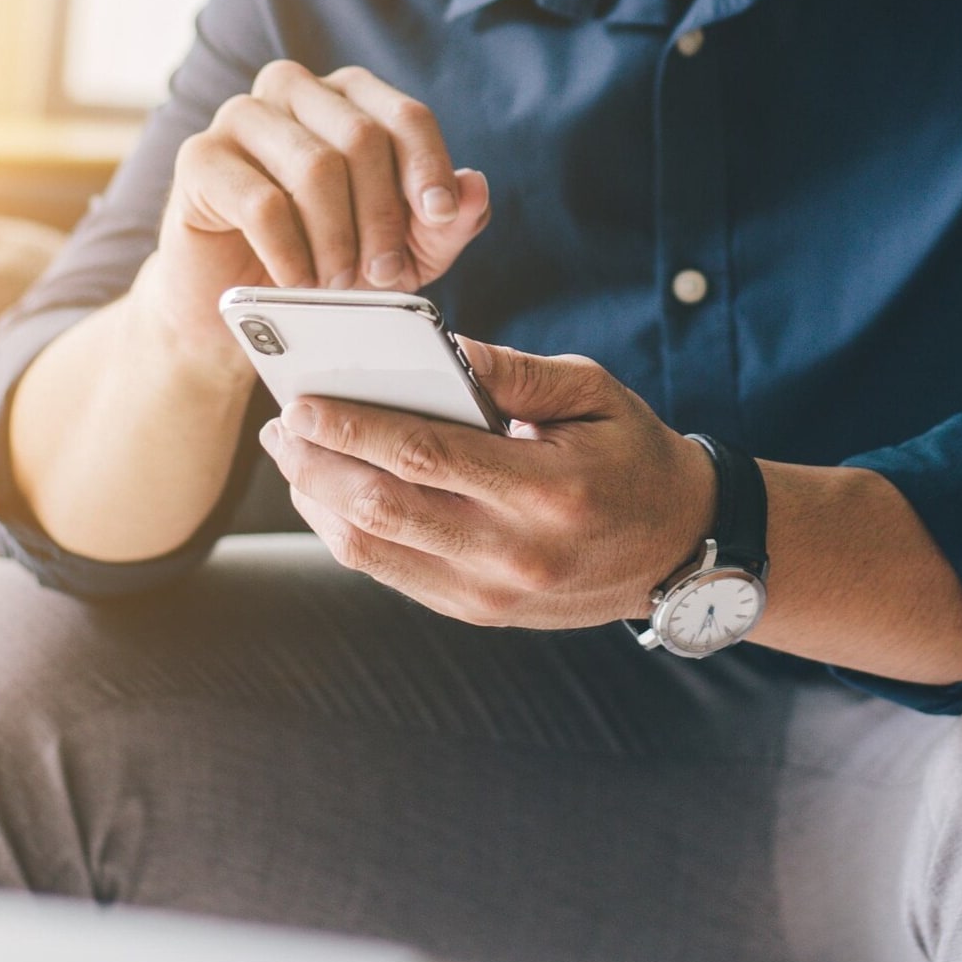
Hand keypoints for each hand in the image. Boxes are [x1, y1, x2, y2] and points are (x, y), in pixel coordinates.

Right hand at [137, 61, 492, 372]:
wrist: (235, 304)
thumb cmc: (325, 262)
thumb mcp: (402, 252)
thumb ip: (444, 223)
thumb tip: (475, 188)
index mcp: (348, 96)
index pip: (404, 116)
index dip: (428, 168)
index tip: (438, 219)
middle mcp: (294, 90)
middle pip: (361, 138)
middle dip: (382, 217)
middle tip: (382, 274)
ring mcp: (241, 117)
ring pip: (315, 167)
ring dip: (337, 240)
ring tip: (337, 283)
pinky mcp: (199, 157)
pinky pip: (262, 202)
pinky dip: (290, 253)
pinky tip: (296, 282)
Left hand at [259, 339, 717, 628]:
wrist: (679, 548)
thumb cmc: (631, 454)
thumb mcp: (593, 393)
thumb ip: (514, 372)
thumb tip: (440, 348)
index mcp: (546, 491)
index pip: (424, 456)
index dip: (353, 428)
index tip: (302, 401)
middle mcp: (514, 553)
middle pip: (383, 508)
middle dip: (317, 463)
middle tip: (282, 424)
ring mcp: (491, 594)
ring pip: (374, 551)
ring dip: (318, 501)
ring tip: (292, 455)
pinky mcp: (477, 613)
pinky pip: (391, 573)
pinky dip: (347, 532)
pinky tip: (328, 494)